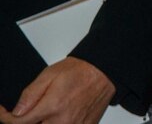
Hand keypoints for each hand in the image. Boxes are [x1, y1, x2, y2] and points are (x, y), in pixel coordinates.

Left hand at [1, 58, 115, 123]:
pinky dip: (57, 123)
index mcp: (52, 106)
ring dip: (42, 122)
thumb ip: (30, 94)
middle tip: (30, 111)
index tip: (4, 112)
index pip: (19, 122)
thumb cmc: (79, 71)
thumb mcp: (49, 75)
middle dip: (27, 121)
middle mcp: (63, 121)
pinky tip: (59, 115)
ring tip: (46, 112)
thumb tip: (16, 111)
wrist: (104, 72)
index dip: (6, 117)